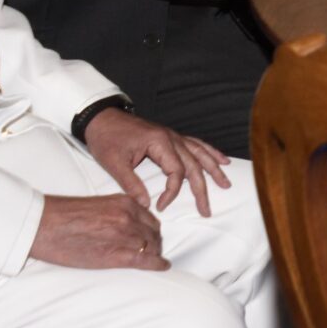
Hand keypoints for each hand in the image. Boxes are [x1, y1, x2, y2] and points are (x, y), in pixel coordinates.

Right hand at [30, 191, 166, 270]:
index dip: (151, 230)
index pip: (149, 218)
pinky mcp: (119, 254)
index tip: (150, 236)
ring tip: (152, 260)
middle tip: (152, 250)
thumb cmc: (62, 216)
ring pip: (152, 246)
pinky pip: (147, 260)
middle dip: (155, 242)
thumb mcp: (96, 205)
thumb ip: (115, 213)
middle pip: (153, 232)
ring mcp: (126, 235)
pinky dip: (158, 264)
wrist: (45, 226)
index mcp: (124, 203)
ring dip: (154, 253)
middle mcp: (129, 217)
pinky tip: (162, 266)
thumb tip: (122, 225)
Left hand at [81, 106, 231, 218]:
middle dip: (202, 189)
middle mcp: (171, 137)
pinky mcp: (170, 136)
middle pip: (194, 165)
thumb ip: (131, 184)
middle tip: (206, 210)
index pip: (176, 171)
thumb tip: (146, 205)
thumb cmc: (106, 138)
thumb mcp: (114, 163)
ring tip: (225, 183)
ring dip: (214, 169)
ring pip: (200, 153)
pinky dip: (210, 152)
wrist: (101, 117)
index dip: (171, 192)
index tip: (160, 206)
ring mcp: (172, 135)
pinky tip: (222, 159)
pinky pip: (195, 144)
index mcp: (159, 142)